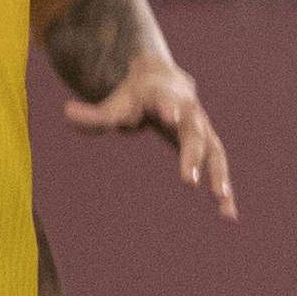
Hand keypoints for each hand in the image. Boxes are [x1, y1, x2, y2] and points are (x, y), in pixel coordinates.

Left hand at [62, 52, 234, 216]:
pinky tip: (228, 214)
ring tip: (221, 201)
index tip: (170, 117)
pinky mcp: (209, 145)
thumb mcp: (115, 103)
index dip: (170, 109)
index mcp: (165, 97)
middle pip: (194, 135)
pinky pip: (219, 168)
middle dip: (193, 157)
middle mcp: (190, 113)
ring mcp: (203, 130)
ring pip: (215, 153)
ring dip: (219, 176)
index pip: (168, 103)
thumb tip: (67, 112)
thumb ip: (94, 114)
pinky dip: (225, 189)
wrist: (166, 81)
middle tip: (189, 181)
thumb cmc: (137, 96)